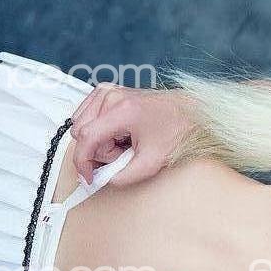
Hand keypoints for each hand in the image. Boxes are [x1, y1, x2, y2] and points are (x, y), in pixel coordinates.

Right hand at [68, 83, 197, 185]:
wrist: (189, 113)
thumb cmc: (175, 130)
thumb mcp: (151, 162)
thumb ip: (123, 176)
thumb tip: (102, 179)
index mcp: (122, 110)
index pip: (85, 137)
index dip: (83, 162)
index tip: (88, 177)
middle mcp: (111, 96)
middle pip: (82, 133)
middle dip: (99, 151)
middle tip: (123, 155)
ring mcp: (108, 91)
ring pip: (81, 125)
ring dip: (99, 141)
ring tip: (123, 143)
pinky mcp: (107, 92)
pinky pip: (86, 116)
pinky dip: (99, 131)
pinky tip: (118, 134)